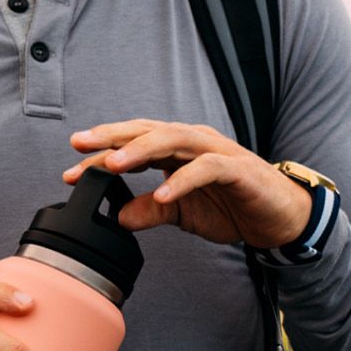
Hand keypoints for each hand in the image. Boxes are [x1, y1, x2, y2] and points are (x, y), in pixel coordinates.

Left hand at [64, 119, 313, 250]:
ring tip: (113, 164)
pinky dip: (182, 180)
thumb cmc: (232, 206)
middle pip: (147, 131)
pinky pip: (206, 169)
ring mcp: (216, 152)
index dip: (101, 154)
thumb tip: (118, 218)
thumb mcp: (183, 214)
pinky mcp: (238, 169)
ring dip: (140, 151)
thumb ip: (151, 211)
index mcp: (177, 150)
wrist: (280, 218)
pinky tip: (163, 195)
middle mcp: (193, 142)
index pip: (133, 145)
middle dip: (111, 137)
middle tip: (79, 146)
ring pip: (173, 140)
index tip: (70, 170)